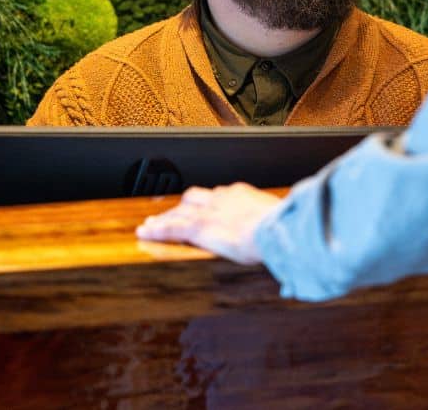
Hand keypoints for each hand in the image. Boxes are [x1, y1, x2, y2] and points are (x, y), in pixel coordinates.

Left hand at [135, 183, 280, 264]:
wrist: (277, 228)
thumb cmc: (283, 227)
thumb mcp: (278, 219)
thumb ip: (271, 222)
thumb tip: (280, 230)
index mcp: (241, 194)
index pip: (218, 194)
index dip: (206, 201)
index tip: (204, 206)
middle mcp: (221, 198)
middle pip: (193, 198)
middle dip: (181, 206)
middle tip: (171, 214)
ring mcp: (208, 212)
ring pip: (179, 211)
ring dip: (166, 217)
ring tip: (152, 224)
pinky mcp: (199, 227)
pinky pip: (171, 227)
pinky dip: (156, 229)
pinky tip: (144, 232)